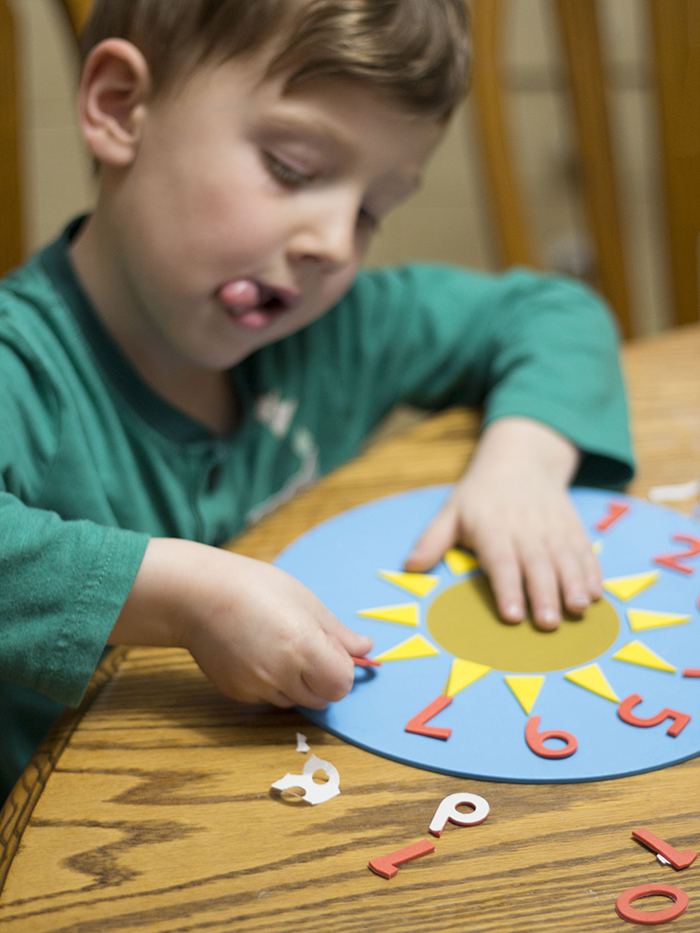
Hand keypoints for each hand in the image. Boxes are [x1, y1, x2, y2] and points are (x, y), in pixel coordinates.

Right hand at [110, 538, 371, 707]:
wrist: (197, 596)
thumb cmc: (254, 588)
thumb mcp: (304, 601)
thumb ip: (338, 633)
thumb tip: (366, 649)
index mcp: (304, 647)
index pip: (342, 684)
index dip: (342, 670)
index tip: (332, 651)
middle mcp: (282, 674)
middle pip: (322, 698)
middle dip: (323, 679)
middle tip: (307, 648)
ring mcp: (258, 687)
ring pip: (295, 700)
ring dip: (298, 683)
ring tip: (279, 646)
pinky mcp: (238, 693)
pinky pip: (268, 697)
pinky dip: (271, 683)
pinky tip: (258, 653)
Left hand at [404, 418, 601, 629]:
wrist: (521, 458)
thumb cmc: (480, 495)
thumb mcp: (451, 511)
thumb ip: (432, 540)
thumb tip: (409, 567)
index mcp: (492, 526)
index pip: (501, 560)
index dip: (507, 588)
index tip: (512, 616)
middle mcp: (524, 527)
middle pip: (536, 563)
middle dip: (544, 594)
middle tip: (548, 624)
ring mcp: (551, 526)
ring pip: (565, 557)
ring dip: (574, 584)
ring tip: (579, 609)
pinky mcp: (571, 526)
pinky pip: (584, 550)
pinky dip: (592, 572)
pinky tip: (596, 594)